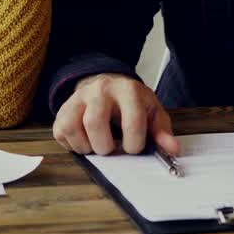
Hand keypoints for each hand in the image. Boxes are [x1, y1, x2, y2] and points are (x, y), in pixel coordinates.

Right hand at [52, 73, 179, 155]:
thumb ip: (162, 132)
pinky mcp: (62, 110)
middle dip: (105, 147)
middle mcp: (100, 90)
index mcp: (127, 90)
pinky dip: (73, 145)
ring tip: (98, 144)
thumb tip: (172, 149)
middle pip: (95, 124)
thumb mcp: (152, 112)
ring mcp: (78, 98)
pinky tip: (86, 140)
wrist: (107, 84)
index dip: (134, 144)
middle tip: (112, 148)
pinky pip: (61, 133)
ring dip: (87, 147)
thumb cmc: (132, 103)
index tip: (133, 147)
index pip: (131, 122)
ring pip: (73, 128)